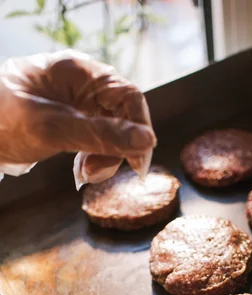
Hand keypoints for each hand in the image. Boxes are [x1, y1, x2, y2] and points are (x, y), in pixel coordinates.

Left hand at [0, 51, 155, 188]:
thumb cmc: (3, 120)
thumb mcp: (53, 130)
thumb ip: (101, 135)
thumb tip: (147, 141)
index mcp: (80, 72)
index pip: (129, 95)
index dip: (140, 129)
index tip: (137, 163)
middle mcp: (83, 84)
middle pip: (123, 115)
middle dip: (119, 148)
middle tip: (99, 173)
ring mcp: (78, 103)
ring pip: (113, 131)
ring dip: (107, 157)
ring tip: (85, 174)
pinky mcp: (72, 120)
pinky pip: (98, 139)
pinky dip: (95, 158)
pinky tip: (81, 170)